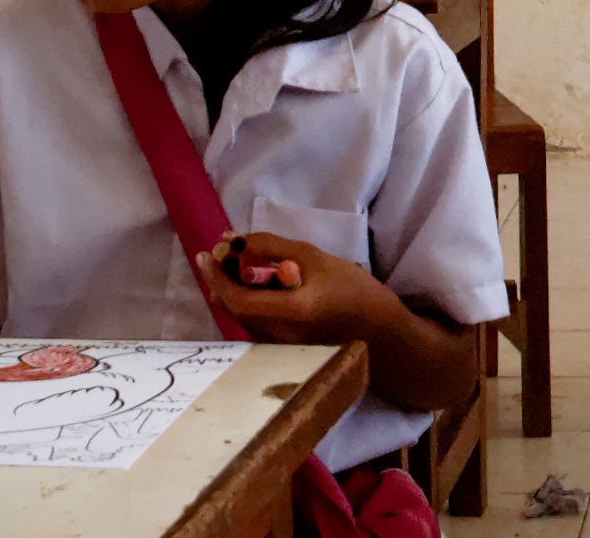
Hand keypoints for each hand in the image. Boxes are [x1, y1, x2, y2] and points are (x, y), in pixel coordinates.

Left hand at [189, 232, 395, 344]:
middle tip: (224, 254)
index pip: (237, 298)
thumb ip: (273, 247)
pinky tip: (261, 286)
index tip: (206, 252)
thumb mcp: (317, 259)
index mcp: (289, 313)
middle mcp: (277, 336)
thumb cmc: (355, 292)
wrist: (382, 335)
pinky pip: (253, 323)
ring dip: (234, 289)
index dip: (216, 275)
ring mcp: (277, 348)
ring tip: (243, 265)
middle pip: (232, 308)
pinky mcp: (281, 350)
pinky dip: (248, 301)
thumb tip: (235, 240)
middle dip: (222, 278)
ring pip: (240, 316)